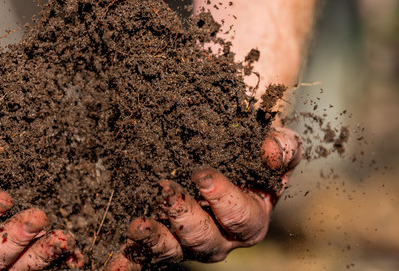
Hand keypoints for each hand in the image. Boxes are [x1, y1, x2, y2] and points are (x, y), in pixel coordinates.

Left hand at [107, 127, 300, 269]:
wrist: (224, 142)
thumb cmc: (251, 144)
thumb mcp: (274, 139)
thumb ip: (283, 147)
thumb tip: (270, 152)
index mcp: (250, 218)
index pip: (241, 217)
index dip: (223, 199)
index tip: (202, 175)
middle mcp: (220, 237)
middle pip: (205, 240)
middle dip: (184, 218)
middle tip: (165, 192)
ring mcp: (187, 242)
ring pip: (173, 250)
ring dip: (155, 239)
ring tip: (137, 224)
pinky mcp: (161, 240)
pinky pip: (145, 254)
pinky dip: (130, 256)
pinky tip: (115, 257)